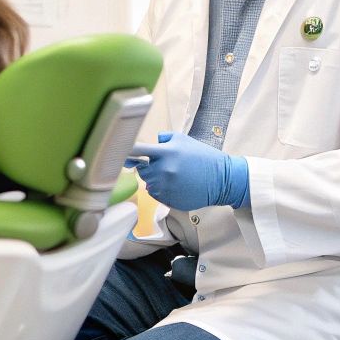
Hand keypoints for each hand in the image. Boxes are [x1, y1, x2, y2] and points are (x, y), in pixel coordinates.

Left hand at [127, 132, 249, 210]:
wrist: (222, 179)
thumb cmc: (204, 158)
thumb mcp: (185, 140)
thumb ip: (164, 139)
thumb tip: (151, 142)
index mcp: (166, 153)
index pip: (138, 150)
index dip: (126, 150)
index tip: (117, 151)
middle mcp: (163, 170)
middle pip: (142, 169)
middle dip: (149, 166)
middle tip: (166, 165)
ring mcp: (165, 187)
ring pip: (148, 183)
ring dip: (156, 179)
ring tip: (174, 176)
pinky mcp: (168, 200)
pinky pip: (156, 194)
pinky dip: (162, 190)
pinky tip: (176, 185)